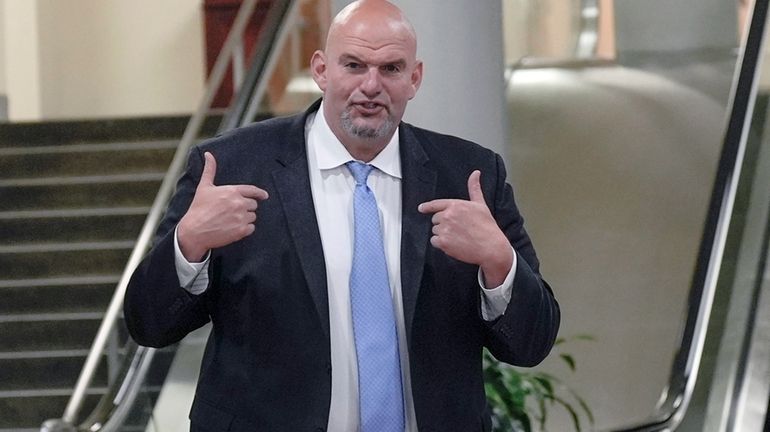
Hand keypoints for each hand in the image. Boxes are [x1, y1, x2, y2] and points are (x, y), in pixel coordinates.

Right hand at [177, 152, 268, 260]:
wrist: (194, 231)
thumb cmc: (198, 208)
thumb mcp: (204, 187)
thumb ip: (210, 170)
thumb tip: (208, 154)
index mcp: (232, 191)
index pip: (253, 190)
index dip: (260, 193)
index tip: (264, 196)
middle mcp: (239, 203)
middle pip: (253, 204)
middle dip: (246, 207)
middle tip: (233, 211)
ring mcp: (241, 217)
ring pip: (253, 216)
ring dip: (245, 218)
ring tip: (231, 220)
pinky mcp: (241, 231)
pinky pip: (251, 228)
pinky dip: (245, 229)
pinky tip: (234, 228)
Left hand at [417, 170, 512, 286]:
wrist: (491, 247)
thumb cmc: (487, 227)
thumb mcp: (481, 205)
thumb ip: (474, 188)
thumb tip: (475, 173)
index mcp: (456, 205)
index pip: (435, 204)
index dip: (426, 206)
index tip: (421, 208)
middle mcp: (448, 215)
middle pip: (435, 219)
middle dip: (443, 224)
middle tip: (458, 229)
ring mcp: (445, 229)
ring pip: (435, 231)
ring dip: (443, 234)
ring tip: (458, 237)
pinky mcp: (443, 242)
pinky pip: (434, 241)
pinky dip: (441, 244)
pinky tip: (453, 244)